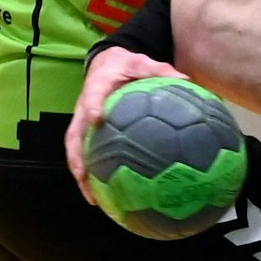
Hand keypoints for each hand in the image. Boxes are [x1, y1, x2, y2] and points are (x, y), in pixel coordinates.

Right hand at [67, 48, 187, 203]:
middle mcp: (83, 108)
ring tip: (92, 198)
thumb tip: (186, 79)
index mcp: (97, 86)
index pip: (92, 96)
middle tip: (85, 177)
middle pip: (74, 135)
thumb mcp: (143, 62)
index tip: (98, 119)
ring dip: (82, 174)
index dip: (93, 107)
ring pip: (76, 151)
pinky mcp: (86, 132)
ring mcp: (82, 122)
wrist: (107, 64)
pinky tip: (105, 195)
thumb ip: (162, 71)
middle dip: (77, 157)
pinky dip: (93, 175)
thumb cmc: (126, 65)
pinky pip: (87, 154)